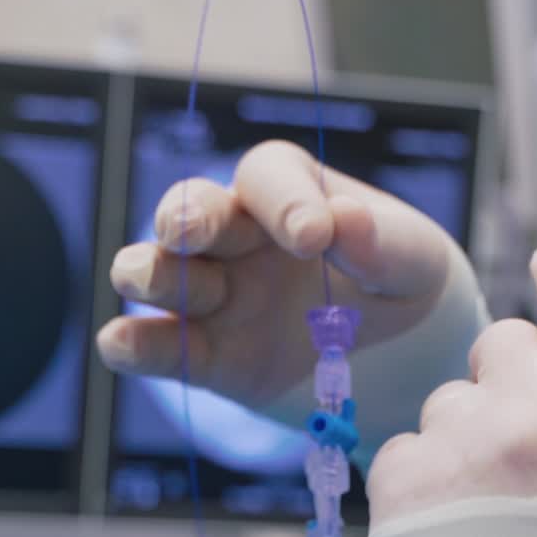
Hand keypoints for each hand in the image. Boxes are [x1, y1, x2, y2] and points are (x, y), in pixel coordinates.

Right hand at [96, 140, 478, 425]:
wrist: (400, 358)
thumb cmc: (402, 283)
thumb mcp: (414, 260)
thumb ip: (384, 243)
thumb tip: (345, 220)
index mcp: (289, 194)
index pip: (268, 177)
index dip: (283, 201)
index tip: (314, 237)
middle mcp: (238, 237)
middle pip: (192, 212)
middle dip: (186, 216)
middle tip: (189, 229)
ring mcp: (215, 297)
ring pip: (160, 273)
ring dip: (149, 272)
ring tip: (151, 279)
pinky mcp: (208, 359)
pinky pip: (160, 348)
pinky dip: (133, 344)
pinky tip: (121, 342)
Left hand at [364, 241, 536, 536]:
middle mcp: (520, 414)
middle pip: (506, 341)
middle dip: (528, 375)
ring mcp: (450, 451)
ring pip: (453, 398)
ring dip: (477, 429)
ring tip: (503, 502)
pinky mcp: (396, 493)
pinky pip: (406, 448)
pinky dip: (429, 474)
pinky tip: (457, 529)